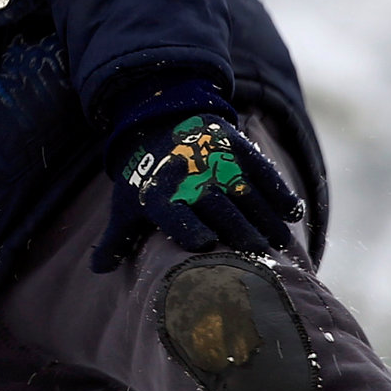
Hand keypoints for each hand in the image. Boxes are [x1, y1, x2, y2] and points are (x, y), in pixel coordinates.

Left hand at [91, 108, 297, 273]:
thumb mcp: (127, 204)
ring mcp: (214, 158)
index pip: (172, 212)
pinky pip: (261, 170)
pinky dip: (279, 190)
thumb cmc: (145, 177)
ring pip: (245, 191)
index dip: (187, 227)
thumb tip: (97, 270)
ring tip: (279, 242)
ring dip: (265, 217)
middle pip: (217, 205)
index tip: (205, 244)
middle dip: (239, 229)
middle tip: (259, 253)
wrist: (160, 120)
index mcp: (158, 193)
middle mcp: (188, 174)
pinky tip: (293, 213)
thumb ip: (116, 239)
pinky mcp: (236, 146)